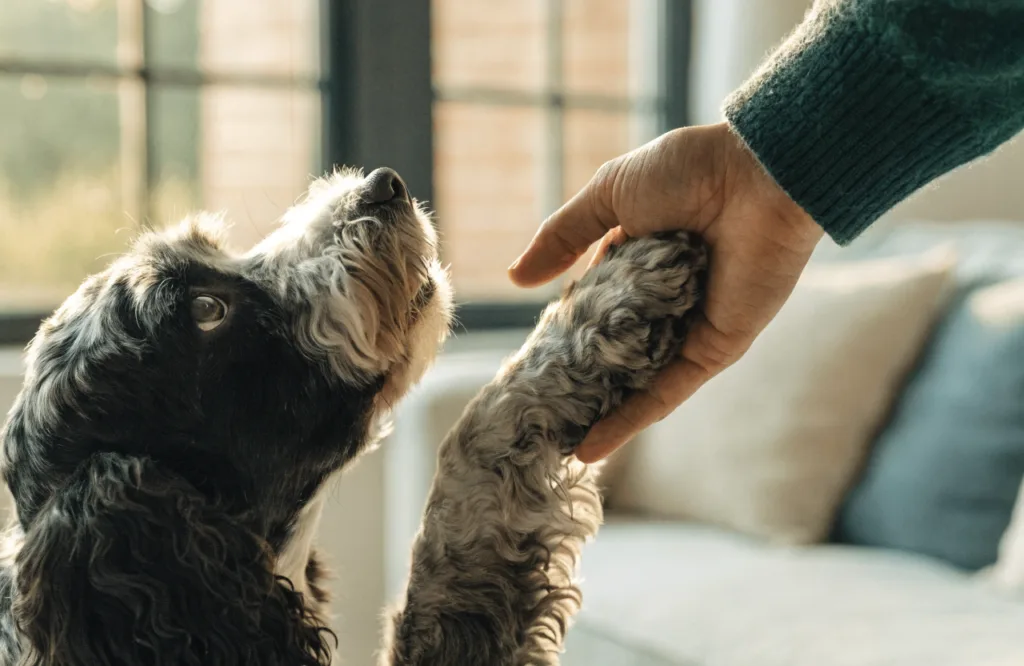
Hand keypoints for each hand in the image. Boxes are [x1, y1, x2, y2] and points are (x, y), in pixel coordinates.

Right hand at [508, 122, 823, 462]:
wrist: (758, 176)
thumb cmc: (689, 171)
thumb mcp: (609, 194)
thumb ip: (563, 236)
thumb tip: (515, 277)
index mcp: (638, 260)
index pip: (592, 306)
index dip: (563, 331)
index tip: (531, 359)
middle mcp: (662, 299)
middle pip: (611, 349)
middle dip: (577, 379)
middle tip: (535, 411)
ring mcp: (687, 328)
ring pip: (634, 380)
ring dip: (597, 412)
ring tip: (552, 442)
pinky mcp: (712, 350)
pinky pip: (666, 393)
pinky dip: (629, 421)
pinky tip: (591, 446)